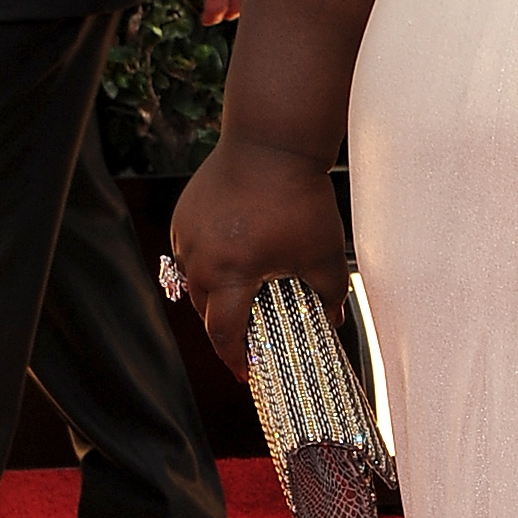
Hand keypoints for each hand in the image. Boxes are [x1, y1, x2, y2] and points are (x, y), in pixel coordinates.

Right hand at [170, 137, 349, 375]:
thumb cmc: (300, 200)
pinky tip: (234, 266)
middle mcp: (199, 259)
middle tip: (251, 342)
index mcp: (229, 274)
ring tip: (243, 303)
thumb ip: (330, 295)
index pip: (223, 334)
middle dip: (227, 330)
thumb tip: (334, 322)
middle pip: (207, 312)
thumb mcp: (323, 254)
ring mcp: (186, 236)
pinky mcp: (184, 216)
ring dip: (216, 299)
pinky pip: (192, 255)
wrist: (270, 143)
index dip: (236, 360)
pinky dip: (210, 268)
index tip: (248, 375)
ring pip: (195, 284)